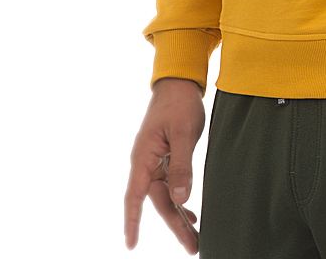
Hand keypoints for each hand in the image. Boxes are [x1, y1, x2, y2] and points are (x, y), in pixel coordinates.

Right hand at [124, 77, 205, 252]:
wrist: (180, 82)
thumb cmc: (179, 103)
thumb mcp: (184, 133)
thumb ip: (182, 165)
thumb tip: (180, 198)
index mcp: (143, 156)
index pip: (135, 195)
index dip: (132, 220)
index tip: (131, 244)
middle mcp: (146, 162)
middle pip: (158, 201)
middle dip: (175, 225)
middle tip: (192, 246)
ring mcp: (156, 161)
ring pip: (167, 196)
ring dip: (180, 216)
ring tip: (195, 238)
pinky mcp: (167, 158)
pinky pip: (172, 185)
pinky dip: (181, 199)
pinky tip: (191, 214)